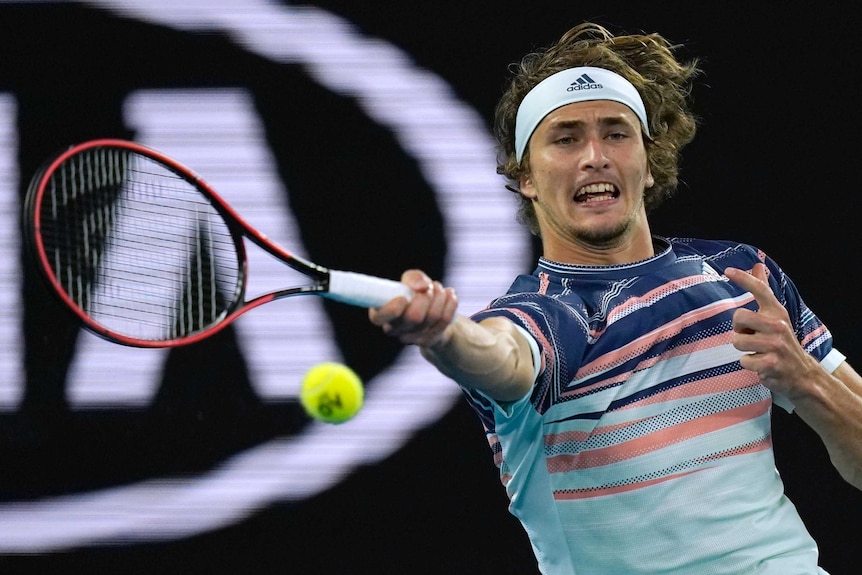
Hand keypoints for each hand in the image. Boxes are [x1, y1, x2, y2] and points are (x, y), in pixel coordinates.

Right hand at [368, 269, 457, 346]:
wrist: (432, 310)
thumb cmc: (415, 293)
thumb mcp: (411, 280)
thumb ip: (413, 278)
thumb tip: (421, 286)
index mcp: (381, 314)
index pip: (378, 318)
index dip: (392, 309)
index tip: (404, 298)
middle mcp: (394, 329)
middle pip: (413, 318)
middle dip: (425, 297)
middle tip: (428, 287)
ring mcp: (411, 338)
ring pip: (432, 317)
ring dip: (439, 297)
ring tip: (438, 288)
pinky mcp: (429, 340)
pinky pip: (444, 320)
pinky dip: (450, 303)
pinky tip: (450, 294)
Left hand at [725, 263, 818, 398]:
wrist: (801, 374)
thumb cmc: (781, 341)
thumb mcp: (775, 315)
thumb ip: (764, 291)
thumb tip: (757, 265)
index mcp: (777, 312)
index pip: (760, 290)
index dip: (743, 278)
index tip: (727, 270)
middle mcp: (778, 325)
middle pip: (738, 316)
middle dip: (739, 328)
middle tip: (751, 335)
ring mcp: (775, 345)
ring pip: (737, 341)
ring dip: (744, 349)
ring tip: (758, 350)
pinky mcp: (770, 363)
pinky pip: (743, 360)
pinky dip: (749, 364)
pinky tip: (761, 364)